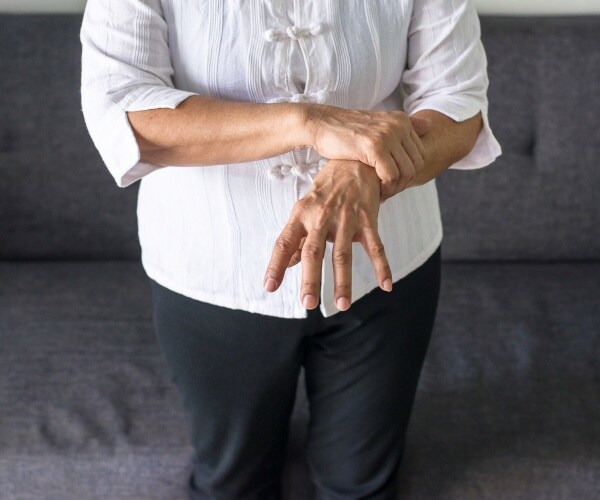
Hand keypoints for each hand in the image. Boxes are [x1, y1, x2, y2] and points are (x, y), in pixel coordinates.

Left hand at [263, 160, 392, 310]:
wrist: (355, 161)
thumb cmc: (326, 189)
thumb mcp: (305, 209)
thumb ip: (297, 238)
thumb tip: (288, 263)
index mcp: (301, 215)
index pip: (284, 242)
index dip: (276, 265)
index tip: (269, 286)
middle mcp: (321, 217)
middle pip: (314, 251)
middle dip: (311, 279)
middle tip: (308, 304)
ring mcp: (346, 218)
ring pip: (343, 254)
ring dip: (343, 281)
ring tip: (343, 304)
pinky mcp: (367, 219)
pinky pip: (375, 246)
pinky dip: (381, 266)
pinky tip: (385, 285)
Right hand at [302, 104, 430, 198]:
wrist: (321, 124)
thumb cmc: (346, 131)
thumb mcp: (377, 125)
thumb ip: (402, 128)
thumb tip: (428, 126)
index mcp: (401, 120)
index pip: (420, 155)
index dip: (408, 174)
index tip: (392, 182)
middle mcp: (398, 125)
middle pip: (416, 165)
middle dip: (404, 183)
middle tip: (387, 190)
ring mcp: (387, 134)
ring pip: (406, 172)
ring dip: (395, 188)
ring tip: (382, 192)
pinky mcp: (375, 146)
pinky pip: (391, 175)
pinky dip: (385, 187)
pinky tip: (375, 189)